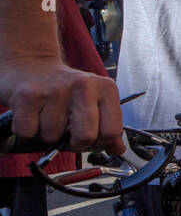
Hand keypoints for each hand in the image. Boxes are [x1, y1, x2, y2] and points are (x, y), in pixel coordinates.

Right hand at [0, 56, 124, 152]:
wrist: (32, 65)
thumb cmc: (64, 89)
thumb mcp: (94, 102)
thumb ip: (108, 127)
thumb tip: (118, 150)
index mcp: (106, 89)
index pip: (112, 132)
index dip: (98, 143)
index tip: (89, 138)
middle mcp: (84, 86)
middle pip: (85, 137)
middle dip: (74, 144)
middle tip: (67, 134)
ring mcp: (55, 90)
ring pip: (52, 137)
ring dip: (47, 135)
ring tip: (46, 117)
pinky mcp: (28, 95)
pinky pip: (27, 133)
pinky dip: (27, 132)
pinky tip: (32, 116)